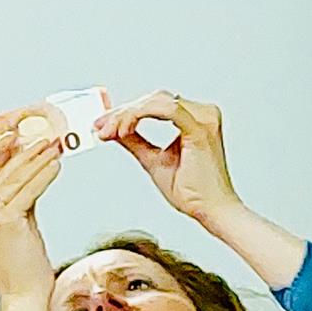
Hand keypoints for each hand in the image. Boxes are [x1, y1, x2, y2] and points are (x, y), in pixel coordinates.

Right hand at [0, 131, 60, 301]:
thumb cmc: (19, 267)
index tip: (11, 136)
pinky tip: (55, 166)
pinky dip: (43, 175)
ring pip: (13, 179)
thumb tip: (28, 167)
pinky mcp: (4, 222)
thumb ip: (13, 198)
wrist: (24, 297)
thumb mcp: (11, 226)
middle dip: (19, 151)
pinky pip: (27, 191)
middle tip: (38, 136)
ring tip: (52, 147)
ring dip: (35, 159)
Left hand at [94, 91, 242, 229]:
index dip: (126, 111)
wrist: (211, 212)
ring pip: (156, 101)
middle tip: (100, 126)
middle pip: (154, 99)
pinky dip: (140, 116)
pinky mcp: (201, 128)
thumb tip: (112, 130)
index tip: (102, 123)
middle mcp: (203, 114)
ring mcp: (204, 118)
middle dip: (122, 112)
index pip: (155, 104)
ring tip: (110, 131)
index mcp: (195, 119)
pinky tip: (125, 129)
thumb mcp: (153, 161)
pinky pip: (166, 110)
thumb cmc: (192, 192)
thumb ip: (134, 142)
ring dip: (127, 114)